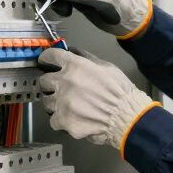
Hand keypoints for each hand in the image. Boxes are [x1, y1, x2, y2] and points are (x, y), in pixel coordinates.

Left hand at [38, 48, 157, 150]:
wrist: (128, 116)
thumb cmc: (121, 92)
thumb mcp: (107, 67)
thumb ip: (87, 58)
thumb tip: (73, 51)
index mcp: (75, 65)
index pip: (51, 56)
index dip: (47, 59)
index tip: (46, 62)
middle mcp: (65, 82)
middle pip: (44, 80)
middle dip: (51, 84)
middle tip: (60, 88)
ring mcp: (63, 102)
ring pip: (47, 101)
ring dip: (55, 103)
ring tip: (68, 105)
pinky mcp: (64, 120)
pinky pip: (53, 120)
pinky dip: (60, 120)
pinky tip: (71, 118)